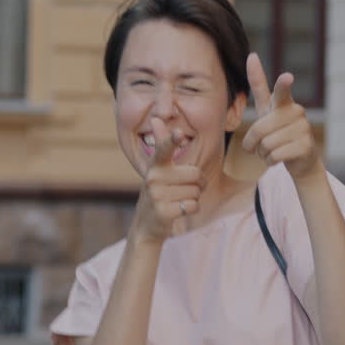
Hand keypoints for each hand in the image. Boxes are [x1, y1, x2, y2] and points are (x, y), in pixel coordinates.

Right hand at [130, 118, 205, 243]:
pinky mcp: (164, 212)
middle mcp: (154, 178)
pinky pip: (193, 206)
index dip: (172, 140)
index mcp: (156, 165)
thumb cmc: (159, 192)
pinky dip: (192, 208)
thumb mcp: (157, 169)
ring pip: (196, 192)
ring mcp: (157, 196)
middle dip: (198, 183)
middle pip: (196, 175)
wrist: (146, 225)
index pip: (164, 149)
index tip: (179, 133)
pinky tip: (179, 210)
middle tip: (186, 188)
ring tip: (178, 200)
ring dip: (193, 198)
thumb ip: (161, 145)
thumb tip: (156, 119)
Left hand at [241, 53, 321, 180]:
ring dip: (263, 153)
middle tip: (259, 145)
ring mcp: (304, 128)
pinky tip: (280, 158)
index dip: (282, 85)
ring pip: (266, 144)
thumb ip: (260, 86)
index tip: (287, 77)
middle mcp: (296, 112)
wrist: (301, 159)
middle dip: (253, 143)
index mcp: (283, 103)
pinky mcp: (306, 146)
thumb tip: (252, 55)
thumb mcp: (267, 109)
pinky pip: (275, 156)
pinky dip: (271, 161)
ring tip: (273, 150)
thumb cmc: (278, 131)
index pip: (281, 91)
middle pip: (259, 129)